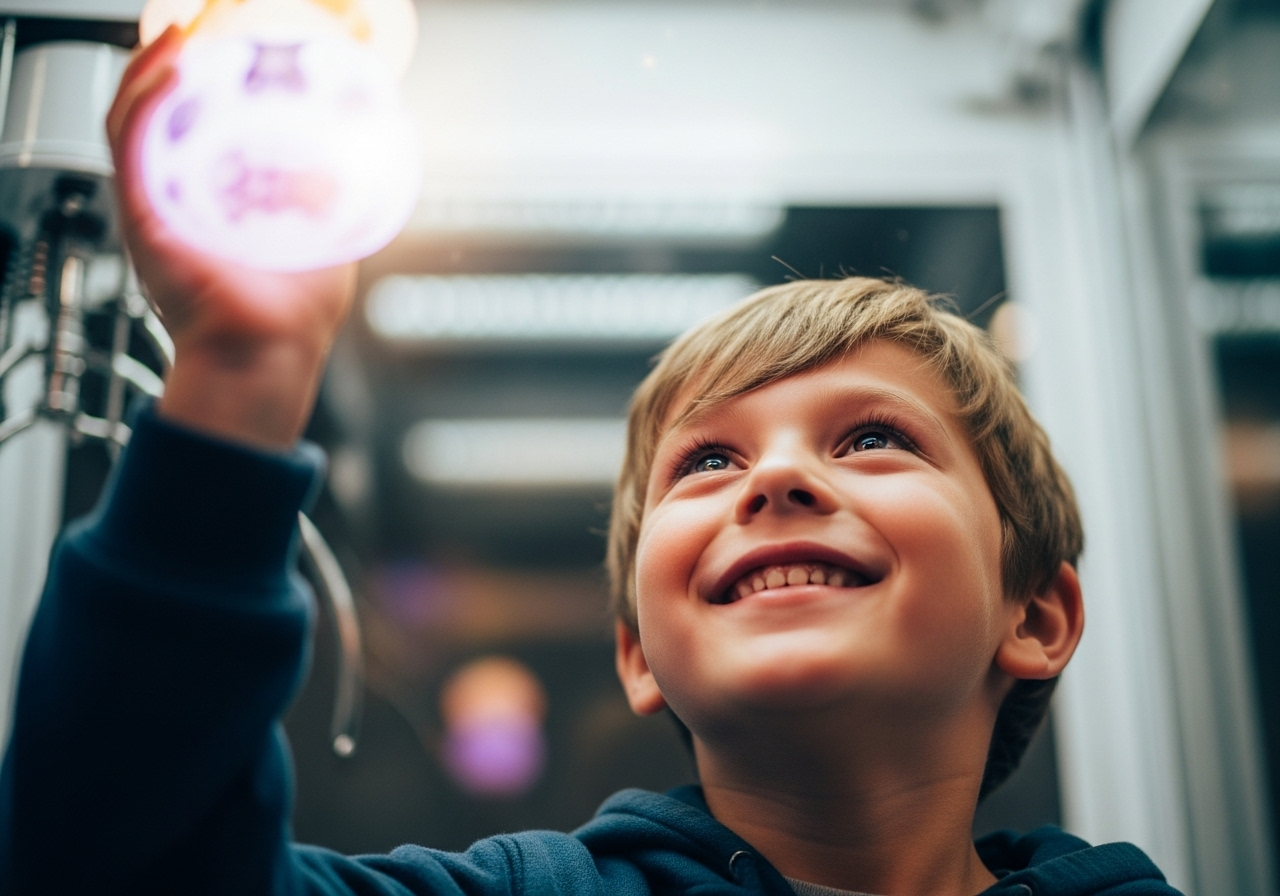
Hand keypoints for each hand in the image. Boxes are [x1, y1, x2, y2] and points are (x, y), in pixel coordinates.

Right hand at [106, 26, 357, 449]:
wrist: (268, 358)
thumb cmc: (291, 315)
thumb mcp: (321, 238)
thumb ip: (332, 201)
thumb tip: (367, 167)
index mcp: (205, 197)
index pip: (187, 122)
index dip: (194, 77)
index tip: (220, 40)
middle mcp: (171, 196)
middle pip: (153, 110)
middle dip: (167, 60)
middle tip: (195, 24)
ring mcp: (153, 205)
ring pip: (132, 117)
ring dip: (152, 68)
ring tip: (179, 32)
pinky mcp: (142, 219)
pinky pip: (131, 147)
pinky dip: (146, 104)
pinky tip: (170, 71)